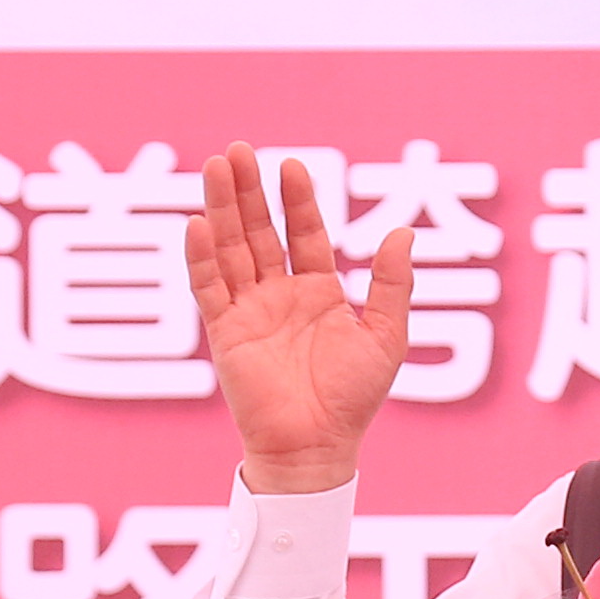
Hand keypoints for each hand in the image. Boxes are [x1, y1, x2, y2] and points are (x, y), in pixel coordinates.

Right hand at [191, 148, 418, 496]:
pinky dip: (201, 257)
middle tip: (237, 150)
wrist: (317, 447)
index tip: (291, 165)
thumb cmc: (354, 400)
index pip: (304, 233)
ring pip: (231, 249)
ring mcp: (249, 311)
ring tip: (214, 167)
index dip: (298, 200)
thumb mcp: (386, 336)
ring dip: (222, 209)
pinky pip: (209, 288)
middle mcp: (279, 295)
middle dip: (249, 192)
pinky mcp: (225, 333)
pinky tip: (197, 223)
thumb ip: (393, 284)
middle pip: (260, 232)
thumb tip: (402, 231)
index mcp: (318, 291)